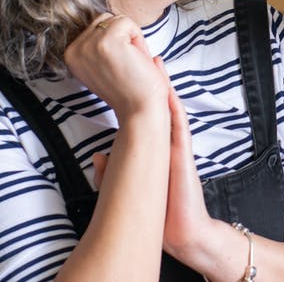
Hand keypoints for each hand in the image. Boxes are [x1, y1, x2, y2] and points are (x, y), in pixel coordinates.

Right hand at [64, 13, 168, 119]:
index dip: (116, 41)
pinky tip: (135, 59)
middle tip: (127, 64)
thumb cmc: (131, 87)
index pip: (96, 26)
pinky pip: (127, 22)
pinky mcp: (106, 42)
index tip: (117, 66)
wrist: (140, 109)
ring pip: (117, 19)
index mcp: (71, 55)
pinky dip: (138, 37)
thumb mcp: (105, 63)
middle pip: (106, 19)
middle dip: (123, 37)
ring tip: (131, 62)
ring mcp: (88, 46)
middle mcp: (74, 50)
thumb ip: (99, 44)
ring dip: (131, 38)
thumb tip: (108, 18)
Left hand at [89, 73, 213, 260]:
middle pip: (160, 104)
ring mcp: (178, 148)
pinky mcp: (184, 155)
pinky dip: (175, 108)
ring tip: (155, 61)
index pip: (147, 114)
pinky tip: (168, 91)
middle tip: (143, 53)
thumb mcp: (132, 185)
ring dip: (164, 85)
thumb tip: (98, 156)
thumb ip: (113, 170)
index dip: (138, 91)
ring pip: (172, 108)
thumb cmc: (161, 212)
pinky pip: (180, 127)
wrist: (182, 231)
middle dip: (152, 79)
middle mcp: (168, 144)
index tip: (128, 70)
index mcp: (157, 149)